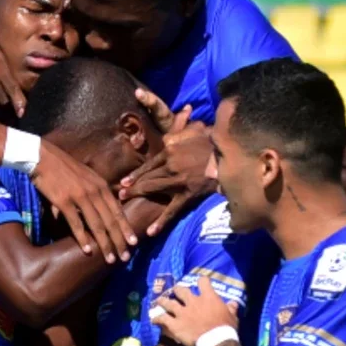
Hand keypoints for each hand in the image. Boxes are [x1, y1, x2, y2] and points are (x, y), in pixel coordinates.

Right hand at [31, 140, 137, 262]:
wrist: (43, 157)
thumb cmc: (64, 168)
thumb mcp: (88, 176)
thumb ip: (97, 191)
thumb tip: (105, 209)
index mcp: (101, 185)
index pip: (118, 210)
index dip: (126, 228)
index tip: (134, 243)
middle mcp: (94, 191)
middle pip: (110, 220)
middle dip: (119, 240)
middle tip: (125, 257)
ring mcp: (79, 196)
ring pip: (97, 225)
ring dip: (105, 244)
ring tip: (110, 258)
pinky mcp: (64, 201)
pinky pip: (76, 223)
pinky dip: (83, 238)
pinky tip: (88, 250)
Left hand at [120, 90, 216, 235]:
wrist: (226, 155)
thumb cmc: (211, 141)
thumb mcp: (193, 129)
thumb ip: (181, 125)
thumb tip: (180, 113)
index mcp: (168, 150)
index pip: (148, 165)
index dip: (135, 175)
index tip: (123, 182)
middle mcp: (169, 165)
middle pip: (146, 178)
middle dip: (131, 187)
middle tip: (118, 196)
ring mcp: (177, 181)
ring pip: (153, 190)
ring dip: (138, 197)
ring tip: (125, 205)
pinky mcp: (187, 194)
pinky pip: (171, 210)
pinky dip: (160, 222)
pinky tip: (150, 232)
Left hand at [150, 276, 239, 345]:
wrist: (215, 341)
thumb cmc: (226, 329)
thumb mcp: (232, 316)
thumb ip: (231, 308)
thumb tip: (233, 303)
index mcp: (208, 297)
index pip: (203, 281)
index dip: (201, 281)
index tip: (201, 282)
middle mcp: (193, 301)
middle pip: (182, 290)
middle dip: (178, 290)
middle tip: (176, 290)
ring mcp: (182, 312)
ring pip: (169, 303)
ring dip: (163, 301)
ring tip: (159, 300)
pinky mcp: (175, 324)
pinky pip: (163, 319)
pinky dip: (157, 319)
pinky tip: (153, 320)